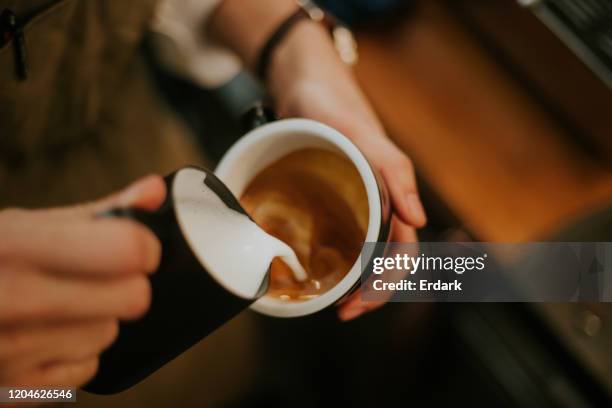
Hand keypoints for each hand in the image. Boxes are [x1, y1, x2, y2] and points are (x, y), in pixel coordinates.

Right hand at [0, 175, 164, 386]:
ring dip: (96, 320)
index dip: (143, 247)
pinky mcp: (15, 391)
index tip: (135, 248)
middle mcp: (14, 301)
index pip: (128, 251)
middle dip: (124, 284)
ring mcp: (11, 353)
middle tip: (96, 277)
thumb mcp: (25, 226)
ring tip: (57, 307)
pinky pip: (87, 370)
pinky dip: (74, 355)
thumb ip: (97, 212)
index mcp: (19, 248)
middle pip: (133, 298)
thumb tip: (154, 191)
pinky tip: (45, 337)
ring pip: (110, 334)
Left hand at [268, 21, 425, 320]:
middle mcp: (378, 202)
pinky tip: (319, 266)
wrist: (303, 85)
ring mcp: (357, 201)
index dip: (385, 284)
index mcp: (392, 194)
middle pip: (385, 259)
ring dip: (355, 280)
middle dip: (370, 291)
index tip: (357, 305)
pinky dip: (338, 257)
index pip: (402, 252)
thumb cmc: (333, 107)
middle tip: (341, 311)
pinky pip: (343, 234)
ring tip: (331, 298)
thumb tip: (418, 220)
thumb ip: (394, 171)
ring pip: (366, 251)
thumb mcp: (362, 135)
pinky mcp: (336, 198)